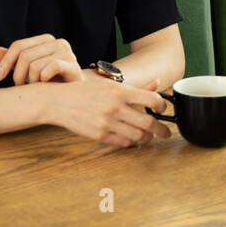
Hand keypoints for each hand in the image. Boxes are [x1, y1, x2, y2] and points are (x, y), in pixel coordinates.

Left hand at [0, 34, 81, 83]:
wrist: (73, 95)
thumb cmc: (50, 81)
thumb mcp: (28, 70)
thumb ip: (12, 60)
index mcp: (46, 39)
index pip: (18, 46)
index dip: (5, 62)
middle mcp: (58, 42)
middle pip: (25, 56)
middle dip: (18, 75)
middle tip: (20, 86)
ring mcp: (67, 53)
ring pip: (35, 66)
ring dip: (31, 81)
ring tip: (36, 87)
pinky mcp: (74, 66)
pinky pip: (49, 69)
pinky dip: (43, 80)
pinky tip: (46, 85)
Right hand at [44, 77, 172, 146]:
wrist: (58, 102)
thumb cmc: (86, 91)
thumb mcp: (111, 85)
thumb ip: (136, 88)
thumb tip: (157, 83)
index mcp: (119, 91)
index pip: (152, 100)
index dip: (162, 106)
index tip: (162, 109)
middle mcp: (115, 108)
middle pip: (148, 123)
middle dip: (162, 130)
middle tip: (166, 132)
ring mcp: (107, 123)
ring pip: (138, 136)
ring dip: (147, 138)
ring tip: (149, 136)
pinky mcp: (100, 136)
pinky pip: (123, 143)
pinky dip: (132, 142)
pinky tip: (133, 138)